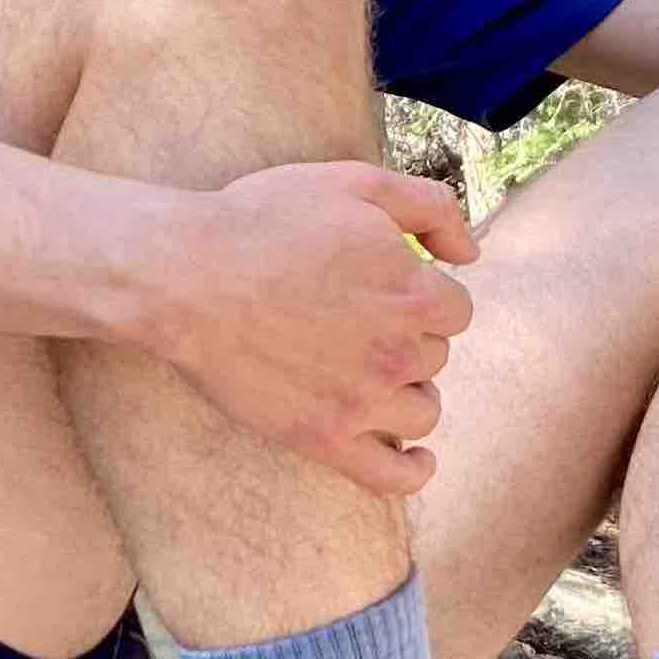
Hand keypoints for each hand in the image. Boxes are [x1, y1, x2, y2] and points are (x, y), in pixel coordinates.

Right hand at [148, 163, 477, 496]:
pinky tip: (417, 456)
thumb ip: (430, 207)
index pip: (455, 309)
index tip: (387, 290)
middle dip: (408, 339)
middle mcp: (399, 352)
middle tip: (357, 321)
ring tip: (372, 374)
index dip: (424, 296)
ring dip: (408, 391)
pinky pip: (393, 475)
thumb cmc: (264, 221)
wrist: (187, 274)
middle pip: (435, 357)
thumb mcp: (355, 183)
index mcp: (415, 292)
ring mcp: (363, 401)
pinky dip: (414, 470)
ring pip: (423, 410)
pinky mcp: (324, 438)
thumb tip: (472, 252)